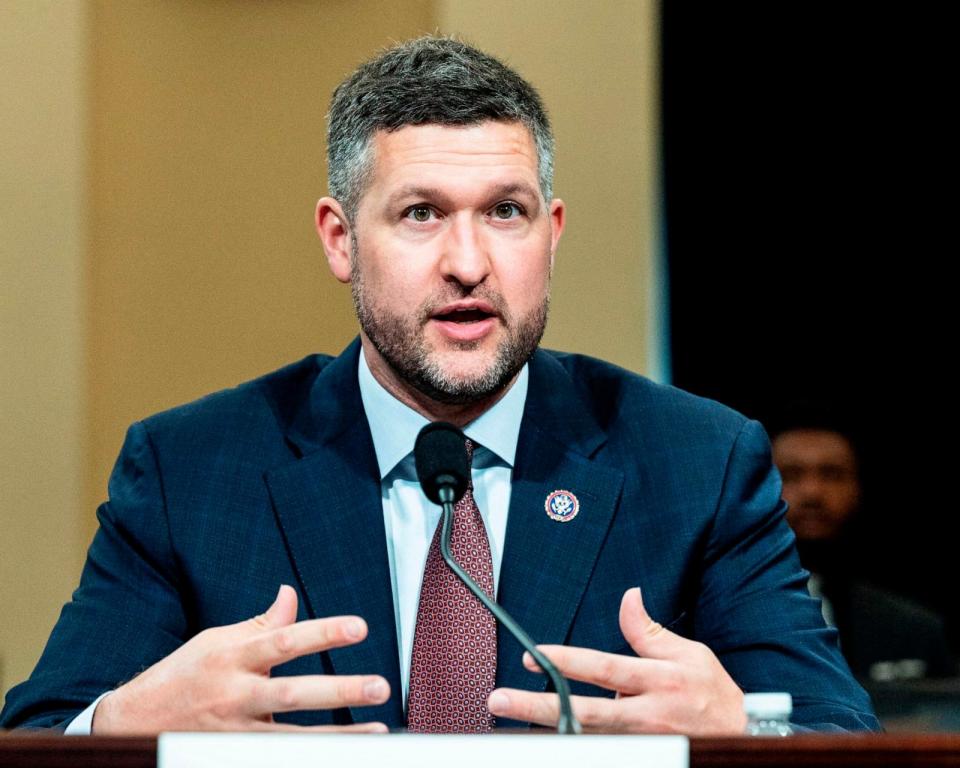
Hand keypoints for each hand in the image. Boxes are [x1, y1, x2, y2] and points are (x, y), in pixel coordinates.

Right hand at [92, 585, 389, 733]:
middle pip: (293, 693)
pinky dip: (310, 757)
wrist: (132, 724)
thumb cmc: (184, 675)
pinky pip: (277, 757)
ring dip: (338, 736)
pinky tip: (344, 756)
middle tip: (380, 686)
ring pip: (291, 737)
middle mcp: (236, 695)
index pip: (285, 641)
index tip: (360, 627)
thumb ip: (260, 624)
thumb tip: (290, 594)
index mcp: (233, 657)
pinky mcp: (231, 755)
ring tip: (378, 732)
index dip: (323, 633)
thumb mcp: (217, 641)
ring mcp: (234, 732)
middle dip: (339, 690)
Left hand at [487, 587, 746, 733]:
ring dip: (548, 729)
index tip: (532, 655)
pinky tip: (544, 737)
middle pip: (584, 711)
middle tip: (500, 699)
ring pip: (587, 736)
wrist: (744, 738)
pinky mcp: (643, 755)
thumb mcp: (689, 653)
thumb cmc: (712, 693)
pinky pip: (600, 750)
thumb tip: (628, 595)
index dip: (566, 661)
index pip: (603, 668)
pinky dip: (572, 743)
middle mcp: (646, 715)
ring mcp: (642, 742)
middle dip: (539, 706)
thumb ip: (648, 631)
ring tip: (509, 721)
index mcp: (657, 681)